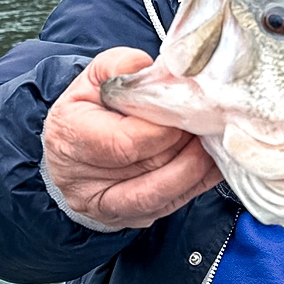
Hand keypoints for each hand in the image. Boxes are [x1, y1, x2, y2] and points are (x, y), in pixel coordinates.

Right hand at [42, 47, 220, 228]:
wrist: (76, 146)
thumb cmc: (90, 107)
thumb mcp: (98, 76)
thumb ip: (122, 66)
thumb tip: (152, 70)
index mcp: (69, 135)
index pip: (125, 142)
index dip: (163, 129)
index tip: (186, 110)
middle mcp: (81, 180)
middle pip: (150, 166)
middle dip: (186, 143)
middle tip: (211, 122)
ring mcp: (107, 204)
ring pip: (163, 194)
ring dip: (197, 166)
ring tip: (214, 141)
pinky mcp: (132, 217)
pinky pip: (173, 204)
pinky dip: (200, 182)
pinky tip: (214, 161)